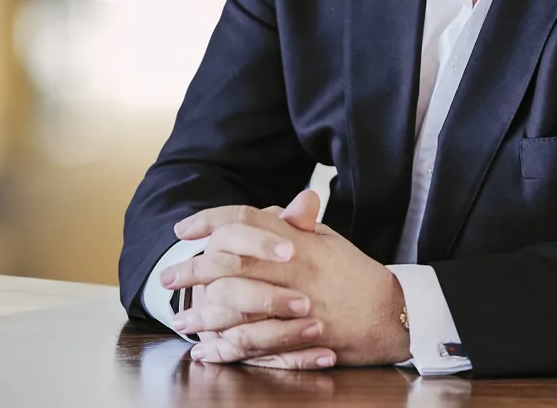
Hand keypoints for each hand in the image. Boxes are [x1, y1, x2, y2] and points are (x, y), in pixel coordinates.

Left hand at [161, 193, 410, 367]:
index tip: (184, 229)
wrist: (388, 313)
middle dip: (194, 268)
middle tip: (167, 278)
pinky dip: (226, 346)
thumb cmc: (354, 273)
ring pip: (238, 303)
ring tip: (180, 319)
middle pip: (234, 260)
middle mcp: (295, 267)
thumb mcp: (328, 240)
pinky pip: (255, 341)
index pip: (248, 220)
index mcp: (299, 239)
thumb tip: (273, 206)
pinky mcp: (299, 336)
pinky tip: (207, 351)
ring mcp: (296, 303)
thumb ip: (298, 224)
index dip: (212, 220)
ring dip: (204, 312)